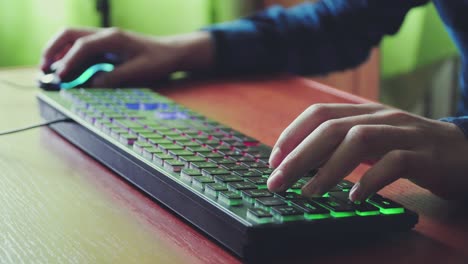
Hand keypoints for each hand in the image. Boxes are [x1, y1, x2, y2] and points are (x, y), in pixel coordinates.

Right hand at [40, 27, 213, 86]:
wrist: (171, 54)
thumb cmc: (158, 61)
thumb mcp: (139, 72)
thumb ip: (114, 78)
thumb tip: (91, 85)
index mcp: (113, 38)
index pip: (83, 45)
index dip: (68, 61)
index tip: (60, 76)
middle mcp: (105, 35)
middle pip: (69, 34)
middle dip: (52, 49)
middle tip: (44, 69)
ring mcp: (104, 41)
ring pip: (72, 40)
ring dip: (59, 54)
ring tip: (51, 73)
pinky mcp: (105, 49)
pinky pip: (82, 51)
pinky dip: (71, 60)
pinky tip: (68, 74)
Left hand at [267, 103, 467, 201]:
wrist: (464, 151)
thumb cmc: (409, 147)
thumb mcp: (372, 140)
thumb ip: (341, 145)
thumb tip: (302, 162)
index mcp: (363, 112)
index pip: (319, 113)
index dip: (292, 134)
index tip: (273, 160)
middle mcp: (380, 117)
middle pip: (332, 128)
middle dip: (299, 156)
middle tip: (277, 182)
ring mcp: (404, 133)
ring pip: (359, 140)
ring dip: (328, 168)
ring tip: (309, 193)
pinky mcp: (425, 154)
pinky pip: (395, 163)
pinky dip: (371, 180)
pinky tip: (356, 198)